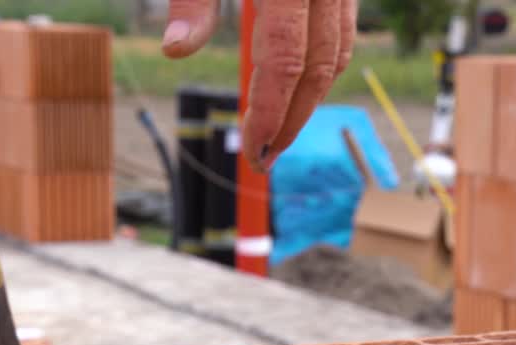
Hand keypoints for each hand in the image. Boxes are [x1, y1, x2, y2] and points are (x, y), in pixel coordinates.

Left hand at [161, 0, 356, 172]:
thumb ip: (192, 2)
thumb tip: (174, 50)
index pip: (285, 63)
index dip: (271, 113)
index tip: (254, 150)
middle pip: (319, 70)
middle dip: (293, 122)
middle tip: (264, 159)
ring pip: (337, 54)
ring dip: (309, 100)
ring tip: (279, 133)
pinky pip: (342, 31)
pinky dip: (321, 67)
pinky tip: (295, 89)